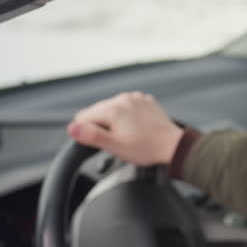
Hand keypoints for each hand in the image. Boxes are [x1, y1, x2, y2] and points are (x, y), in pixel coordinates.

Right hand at [67, 92, 183, 165]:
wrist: (173, 145)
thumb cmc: (147, 148)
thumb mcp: (116, 147)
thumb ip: (92, 136)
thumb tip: (72, 128)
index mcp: (113, 109)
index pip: (83, 117)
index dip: (88, 132)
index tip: (103, 141)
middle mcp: (123, 99)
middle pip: (97, 111)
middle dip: (102, 126)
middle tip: (118, 140)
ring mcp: (136, 98)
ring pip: (112, 108)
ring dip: (115, 120)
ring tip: (129, 134)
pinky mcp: (145, 100)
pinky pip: (127, 106)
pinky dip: (128, 116)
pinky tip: (137, 127)